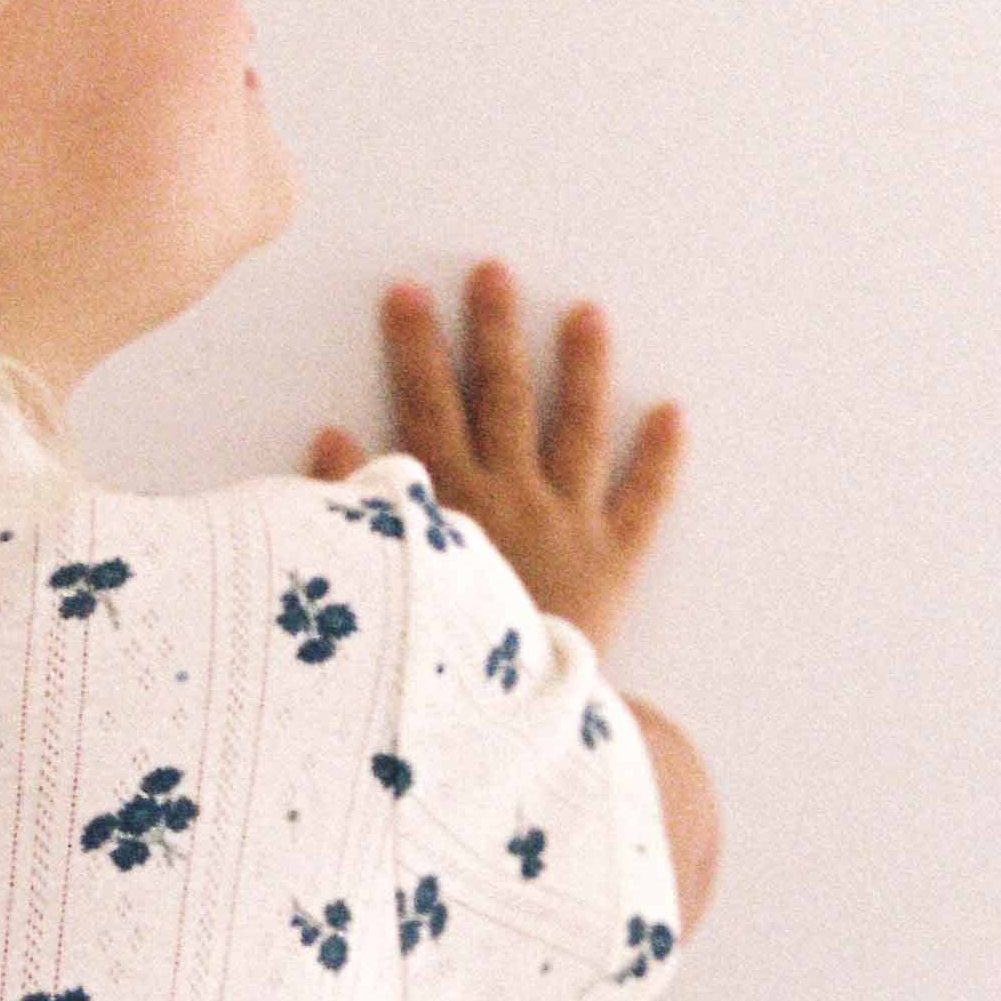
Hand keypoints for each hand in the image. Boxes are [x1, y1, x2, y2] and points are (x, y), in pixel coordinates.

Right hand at [309, 257, 684, 648]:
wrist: (500, 729)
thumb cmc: (428, 659)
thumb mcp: (369, 579)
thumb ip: (348, 506)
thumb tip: (329, 435)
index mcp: (448, 501)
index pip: (425, 403)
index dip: (415, 345)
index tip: (407, 291)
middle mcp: (511, 496)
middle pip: (502, 396)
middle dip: (495, 330)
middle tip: (495, 271)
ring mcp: (568, 524)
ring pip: (578, 429)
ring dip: (582, 367)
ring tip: (588, 312)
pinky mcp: (614, 565)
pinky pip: (642, 502)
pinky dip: (657, 458)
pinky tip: (671, 412)